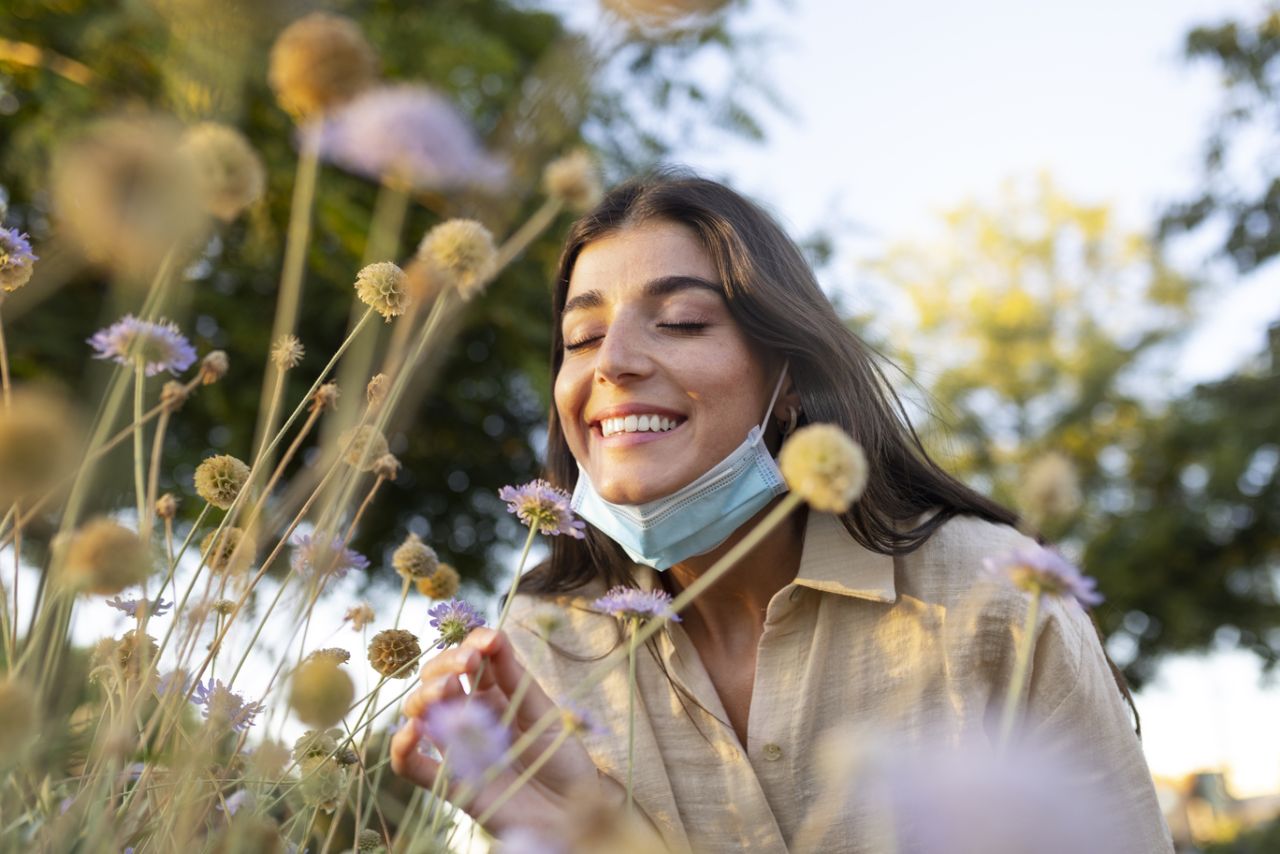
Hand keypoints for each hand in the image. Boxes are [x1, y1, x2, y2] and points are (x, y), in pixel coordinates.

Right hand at [390, 627, 605, 834]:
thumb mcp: (543, 711)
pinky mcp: (449, 781)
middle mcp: (468, 715)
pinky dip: (402, 747)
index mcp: (493, 692)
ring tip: (446, 690)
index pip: (467, 657)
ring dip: (424, 696)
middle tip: (466, 663)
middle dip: (445, 665)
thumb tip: (492, 635)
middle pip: (436, 679)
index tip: (485, 642)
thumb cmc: (560, 756)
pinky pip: (411, 765)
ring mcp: (455, 746)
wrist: (570, 810)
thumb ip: (514, 677)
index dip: (470, 644)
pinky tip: (413, 731)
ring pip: (419, 714)